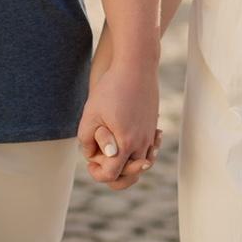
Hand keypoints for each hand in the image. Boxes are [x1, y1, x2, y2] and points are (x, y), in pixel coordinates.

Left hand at [77, 57, 157, 187]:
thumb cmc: (111, 88)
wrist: (137, 65)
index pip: (112, 175)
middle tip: (100, 161)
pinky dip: (140, 152)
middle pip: (131, 176)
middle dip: (114, 175)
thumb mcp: (91, 114)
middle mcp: (142, 144)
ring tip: (113, 153)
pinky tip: (130, 144)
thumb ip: (87, 140)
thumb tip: (91, 155)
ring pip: (142, 164)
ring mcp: (151, 135)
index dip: (98, 173)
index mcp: (126, 144)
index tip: (90, 162)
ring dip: (127, 164)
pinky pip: (149, 149)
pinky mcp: (153, 125)